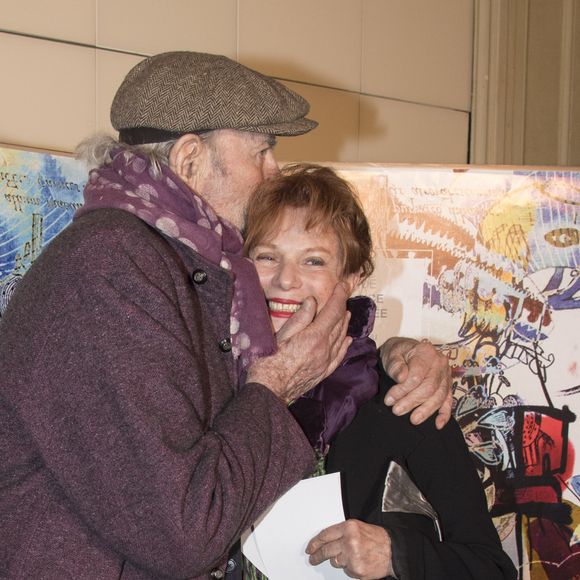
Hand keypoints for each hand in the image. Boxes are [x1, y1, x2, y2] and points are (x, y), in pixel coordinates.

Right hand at [247, 284, 351, 403]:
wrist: (269, 391)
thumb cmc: (268, 362)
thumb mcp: (281, 335)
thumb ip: (299, 318)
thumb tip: (312, 302)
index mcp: (314, 336)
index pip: (333, 311)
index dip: (339, 296)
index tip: (343, 285)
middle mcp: (324, 349)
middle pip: (339, 323)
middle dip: (343, 306)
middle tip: (345, 293)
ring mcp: (325, 362)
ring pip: (340, 338)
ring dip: (344, 323)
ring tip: (346, 312)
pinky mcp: (322, 373)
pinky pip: (338, 356)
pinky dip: (344, 345)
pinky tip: (347, 339)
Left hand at [306, 519, 393, 579]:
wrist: (392, 550)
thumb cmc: (376, 538)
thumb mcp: (357, 527)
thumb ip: (341, 532)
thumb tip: (325, 541)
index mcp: (348, 528)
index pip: (325, 535)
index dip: (315, 542)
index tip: (310, 548)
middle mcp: (349, 541)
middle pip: (326, 550)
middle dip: (317, 556)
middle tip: (313, 558)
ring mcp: (352, 557)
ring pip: (335, 562)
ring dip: (339, 560)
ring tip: (349, 556)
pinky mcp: (357, 570)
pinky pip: (346, 571)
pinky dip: (349, 568)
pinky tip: (357, 562)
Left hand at [380, 337, 452, 428]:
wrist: (406, 350)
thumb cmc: (398, 352)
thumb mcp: (392, 354)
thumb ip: (396, 366)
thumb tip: (402, 378)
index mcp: (426, 352)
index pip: (416, 376)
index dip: (402, 390)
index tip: (389, 400)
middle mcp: (440, 363)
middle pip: (429, 388)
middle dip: (412, 402)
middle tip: (397, 411)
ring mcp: (446, 374)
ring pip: (439, 396)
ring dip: (426, 410)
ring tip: (413, 420)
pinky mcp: (448, 385)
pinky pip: (449, 400)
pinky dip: (444, 414)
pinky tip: (438, 424)